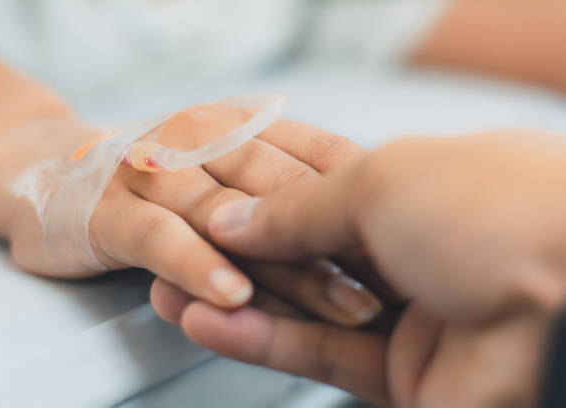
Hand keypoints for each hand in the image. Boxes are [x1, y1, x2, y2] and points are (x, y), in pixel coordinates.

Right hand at [6, 109, 381, 323]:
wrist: (42, 174)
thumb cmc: (152, 179)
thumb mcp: (228, 169)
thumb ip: (290, 191)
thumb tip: (356, 232)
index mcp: (240, 124)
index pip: (319, 155)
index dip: (364, 199)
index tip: (403, 237)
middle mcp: (203, 139)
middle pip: (287, 193)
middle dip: (345, 243)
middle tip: (403, 289)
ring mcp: (153, 174)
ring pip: (237, 223)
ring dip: (296, 271)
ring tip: (348, 309)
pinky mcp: (106, 215)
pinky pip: (159, 243)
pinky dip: (197, 268)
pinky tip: (232, 297)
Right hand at [158, 130, 565, 406]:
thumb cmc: (488, 208)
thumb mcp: (377, 181)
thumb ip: (301, 204)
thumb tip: (239, 216)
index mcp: (417, 196)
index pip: (319, 205)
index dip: (263, 212)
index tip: (212, 213)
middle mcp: (414, 259)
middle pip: (308, 263)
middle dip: (242, 262)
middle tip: (186, 256)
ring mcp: (410, 323)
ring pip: (304, 314)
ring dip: (238, 304)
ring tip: (178, 291)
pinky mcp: (403, 381)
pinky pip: (319, 356)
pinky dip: (261, 341)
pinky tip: (210, 320)